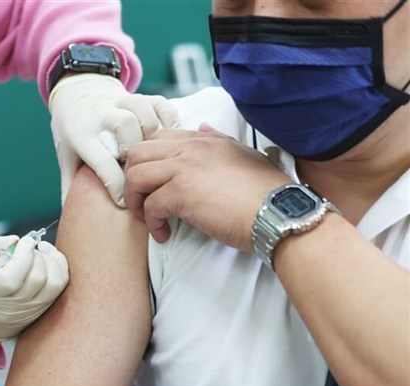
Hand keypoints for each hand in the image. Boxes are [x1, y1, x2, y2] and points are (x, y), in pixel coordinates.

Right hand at [0, 234, 68, 342]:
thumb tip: (15, 240)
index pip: (10, 279)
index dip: (22, 256)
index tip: (24, 241)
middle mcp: (14, 306)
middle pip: (37, 278)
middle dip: (36, 254)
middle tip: (27, 247)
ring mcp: (32, 309)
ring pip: (54, 283)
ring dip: (51, 260)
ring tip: (40, 251)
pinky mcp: (45, 307)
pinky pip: (61, 285)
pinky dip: (59, 266)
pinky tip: (47, 257)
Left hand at [49, 73, 179, 207]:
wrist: (76, 96)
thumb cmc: (74, 134)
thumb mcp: (67, 158)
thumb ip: (71, 185)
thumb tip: (72, 218)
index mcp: (81, 133)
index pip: (101, 159)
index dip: (115, 183)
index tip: (124, 202)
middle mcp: (101, 114)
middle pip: (124, 124)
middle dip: (135, 149)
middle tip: (140, 171)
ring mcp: (122, 101)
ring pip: (143, 110)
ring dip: (152, 134)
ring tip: (155, 156)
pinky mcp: (141, 96)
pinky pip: (160, 103)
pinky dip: (168, 120)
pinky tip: (169, 140)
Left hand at [123, 125, 290, 251]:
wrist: (278, 213)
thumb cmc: (264, 192)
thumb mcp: (242, 155)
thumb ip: (218, 141)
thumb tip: (203, 128)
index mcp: (203, 139)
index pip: (158, 138)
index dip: (146, 161)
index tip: (149, 183)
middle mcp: (190, 148)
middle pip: (138, 153)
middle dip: (132, 179)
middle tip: (141, 201)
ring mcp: (184, 168)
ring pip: (135, 175)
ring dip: (136, 200)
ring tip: (148, 217)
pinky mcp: (182, 193)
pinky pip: (150, 205)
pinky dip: (152, 223)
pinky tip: (164, 233)